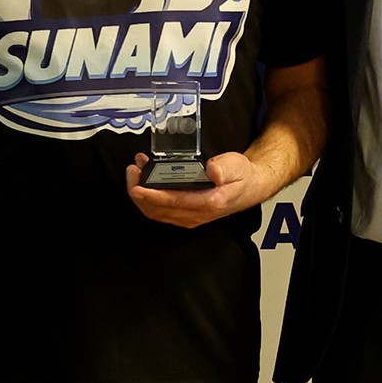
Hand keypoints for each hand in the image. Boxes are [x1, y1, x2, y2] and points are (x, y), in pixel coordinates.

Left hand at [125, 150, 261, 228]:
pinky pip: (160, 210)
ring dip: (140, 194)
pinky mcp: (184, 214)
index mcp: (208, 203)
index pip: (173, 202)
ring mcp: (189, 216)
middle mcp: (196, 214)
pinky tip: (145, 179)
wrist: (249, 187)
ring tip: (136, 171)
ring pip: (155, 212)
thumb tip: (212, 171)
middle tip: (132, 171)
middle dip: (138, 191)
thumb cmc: (241, 177)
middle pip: (157, 210)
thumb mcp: (237, 165)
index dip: (150, 194)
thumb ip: (224, 168)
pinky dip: (147, 196)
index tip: (137, 184)